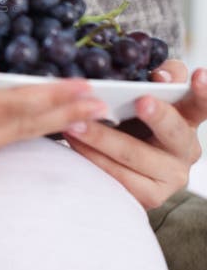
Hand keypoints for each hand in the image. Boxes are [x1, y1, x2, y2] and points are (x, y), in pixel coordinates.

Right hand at [0, 51, 108, 193]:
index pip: (13, 106)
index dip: (52, 96)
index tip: (87, 88)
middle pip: (22, 126)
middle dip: (64, 113)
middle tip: (103, 105)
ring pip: (12, 138)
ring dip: (49, 125)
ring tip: (80, 117)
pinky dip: (22, 133)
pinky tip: (32, 129)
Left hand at [63, 60, 206, 208]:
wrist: (123, 167)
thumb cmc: (136, 123)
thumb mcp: (148, 98)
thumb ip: (161, 79)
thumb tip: (160, 76)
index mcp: (189, 119)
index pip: (202, 102)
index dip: (204, 90)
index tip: (199, 74)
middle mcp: (186, 149)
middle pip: (174, 130)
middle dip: (157, 115)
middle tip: (140, 101)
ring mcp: (171, 176)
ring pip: (136, 155)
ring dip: (103, 138)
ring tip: (77, 123)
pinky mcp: (152, 195)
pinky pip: (119, 176)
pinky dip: (93, 158)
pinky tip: (75, 143)